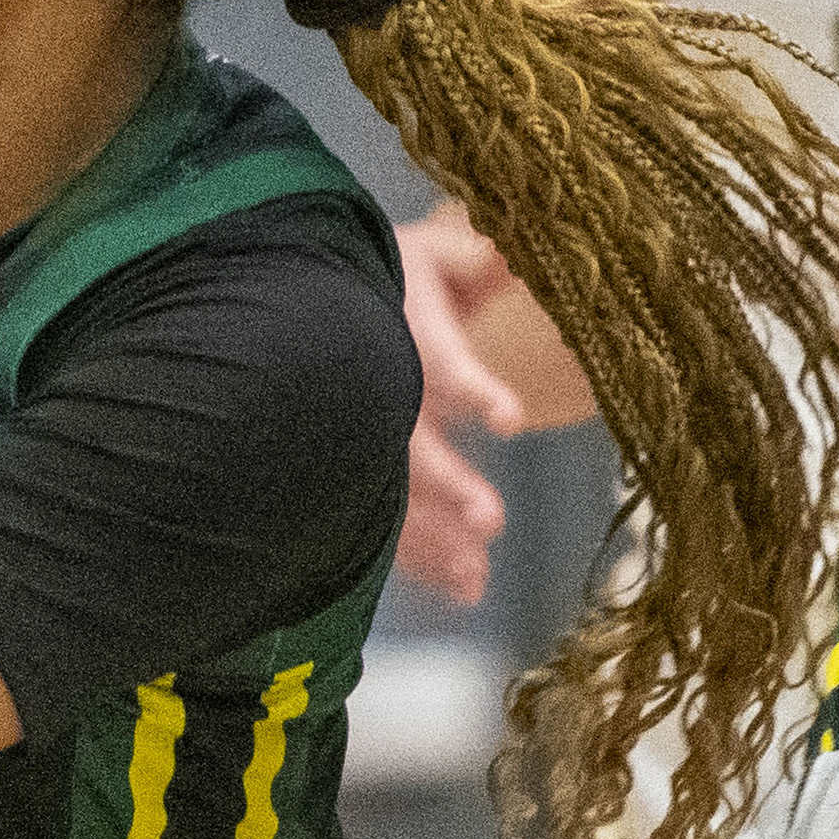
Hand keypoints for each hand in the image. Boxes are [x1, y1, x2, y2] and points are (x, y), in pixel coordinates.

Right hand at [393, 211, 524, 604]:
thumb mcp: (440, 251)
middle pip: (404, 439)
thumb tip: (524, 258)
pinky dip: (420, 557)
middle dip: (444, 484)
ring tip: (475, 576)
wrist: (315, 294)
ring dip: (430, 536)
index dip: (470, 387)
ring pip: (388, 489)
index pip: (435, 358)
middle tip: (490, 519)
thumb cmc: (396, 270)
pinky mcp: (362, 467)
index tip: (511, 421)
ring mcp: (360, 430)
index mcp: (398, 320)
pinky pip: (384, 515)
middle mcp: (372, 383)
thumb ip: (482, 256)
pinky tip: (462, 588)